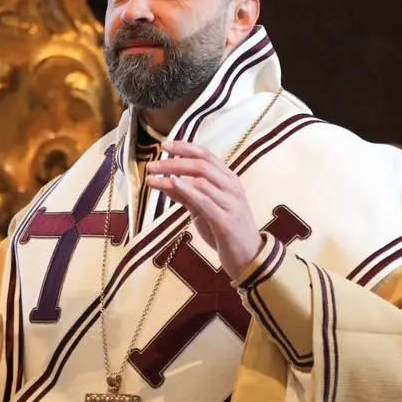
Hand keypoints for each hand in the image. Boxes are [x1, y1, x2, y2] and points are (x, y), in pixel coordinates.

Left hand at [147, 141, 261, 279]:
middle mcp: (232, 187)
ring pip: (201, 179)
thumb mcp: (204, 209)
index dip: (185, 147)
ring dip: (173, 174)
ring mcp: (231, 203)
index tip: (164, 144)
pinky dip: (187, 190)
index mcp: (229, 180)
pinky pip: (204, 201)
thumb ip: (187, 195)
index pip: (206, 155)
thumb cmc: (225, 231)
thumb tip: (164, 181)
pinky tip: (172, 183)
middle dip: (174, 161)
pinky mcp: (226, 221)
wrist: (249, 257)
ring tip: (153, 175)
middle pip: (201, 164)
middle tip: (152, 164)